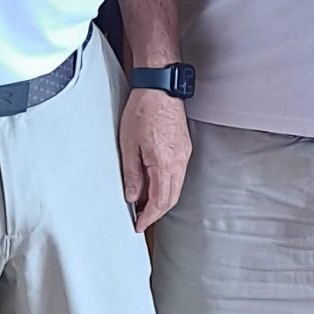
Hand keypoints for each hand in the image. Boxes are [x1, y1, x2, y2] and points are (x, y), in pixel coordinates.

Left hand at [119, 88, 190, 229]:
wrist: (160, 88)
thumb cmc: (142, 111)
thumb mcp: (129, 145)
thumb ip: (132, 174)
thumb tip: (133, 196)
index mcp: (164, 164)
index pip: (160, 201)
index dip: (149, 217)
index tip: (139, 225)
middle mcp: (179, 162)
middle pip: (171, 198)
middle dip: (156, 212)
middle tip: (141, 219)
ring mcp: (184, 155)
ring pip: (176, 187)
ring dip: (161, 199)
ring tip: (143, 202)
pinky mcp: (184, 148)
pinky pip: (178, 174)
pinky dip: (166, 185)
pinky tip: (153, 182)